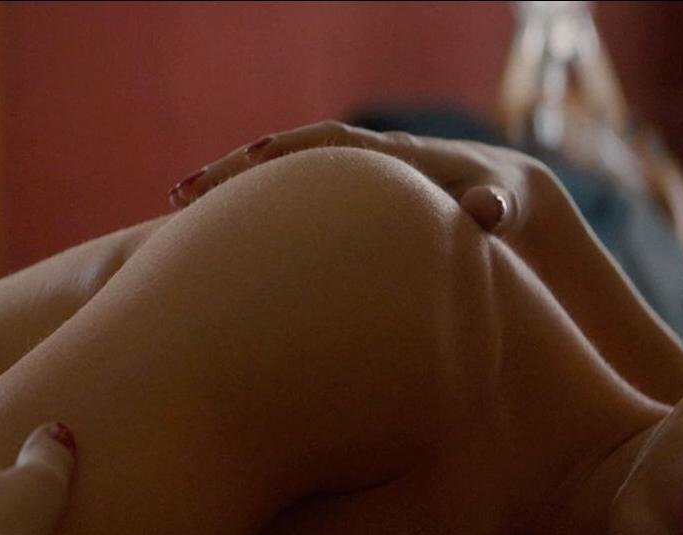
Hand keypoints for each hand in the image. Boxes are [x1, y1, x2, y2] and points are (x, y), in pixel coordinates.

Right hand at [170, 120, 551, 237]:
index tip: (247, 166)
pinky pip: (288, 201)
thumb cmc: (504, 206)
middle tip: (183, 195)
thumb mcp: (506, 205)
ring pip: (280, 178)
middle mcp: (364, 159)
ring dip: (232, 189)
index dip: (289, 155)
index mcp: (395, 156)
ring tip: (175, 211)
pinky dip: (252, 213)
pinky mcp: (343, 203)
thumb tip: (492, 210)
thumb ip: (497, 208)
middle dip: (238, 170)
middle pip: (287, 156)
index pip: (331, 147)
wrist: (504, 197)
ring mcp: (350, 180)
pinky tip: (211, 239)